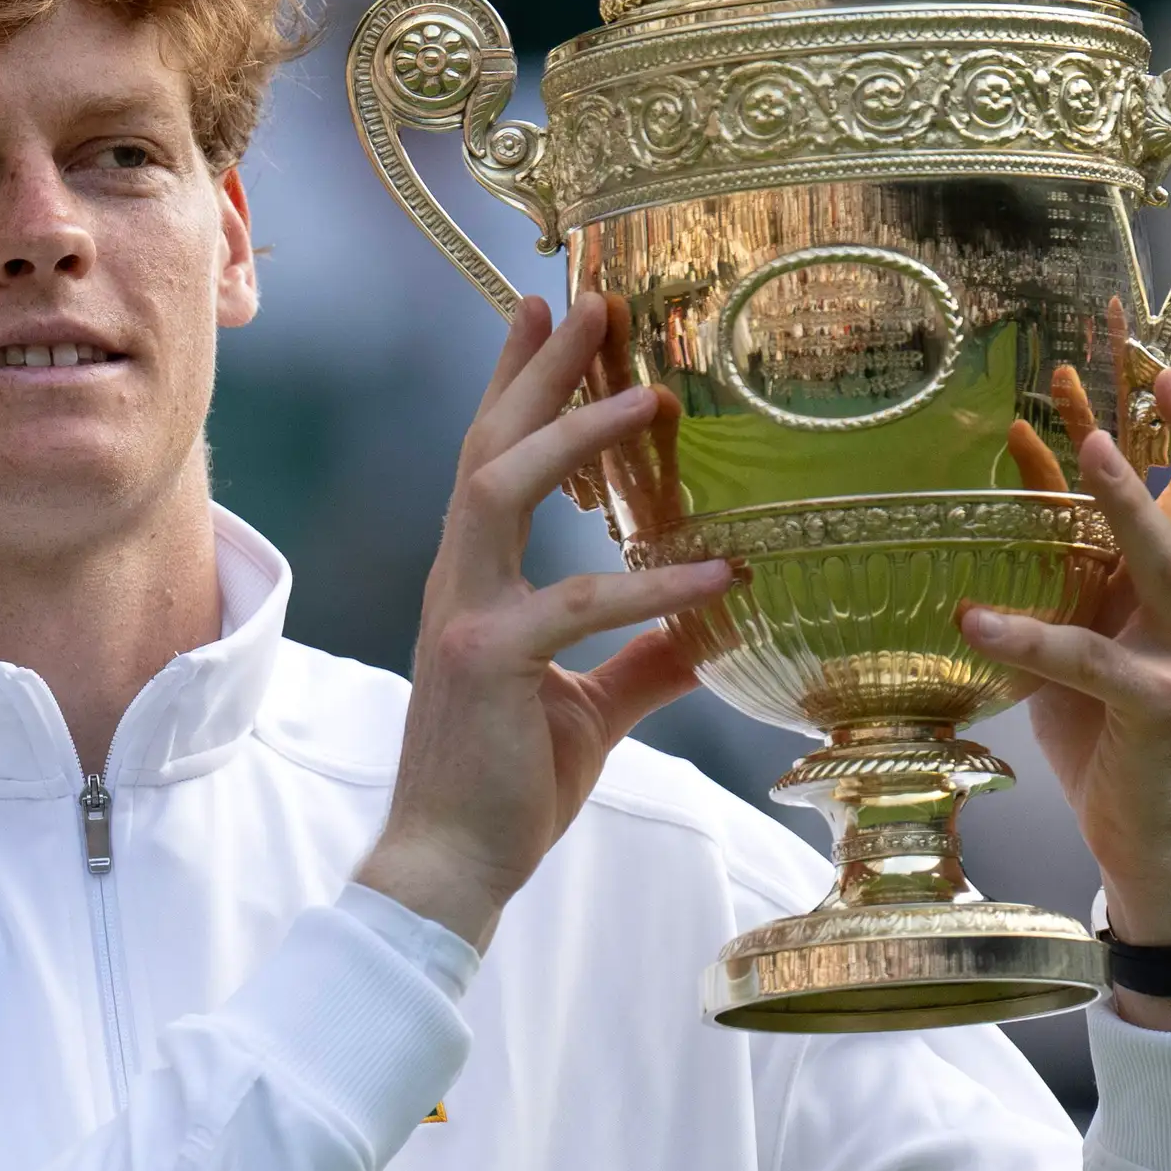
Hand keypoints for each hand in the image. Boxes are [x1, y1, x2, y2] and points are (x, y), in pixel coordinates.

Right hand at [358, 295, 736, 950]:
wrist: (451, 871)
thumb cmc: (508, 792)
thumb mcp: (588, 711)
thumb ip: (643, 661)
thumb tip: (713, 628)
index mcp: (477, 585)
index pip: (492, 461)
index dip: (517, 385)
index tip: (543, 311)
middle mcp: (460, 583)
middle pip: (490, 447)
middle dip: (538, 370)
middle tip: (589, 300)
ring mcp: (466, 617)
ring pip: (502, 491)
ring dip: (572, 434)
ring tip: (646, 392)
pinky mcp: (488, 663)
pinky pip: (576, 603)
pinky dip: (649, 581)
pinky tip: (719, 566)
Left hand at [961, 292, 1170, 1011]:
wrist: (1154, 832)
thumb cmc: (1113, 713)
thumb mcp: (1087, 603)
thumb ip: (1066, 528)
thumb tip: (1026, 430)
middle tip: (1165, 365)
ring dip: (1129, 500)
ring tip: (1075, 444)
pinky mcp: (1159, 710)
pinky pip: (1092, 664)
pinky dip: (1030, 638)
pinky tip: (971, 618)